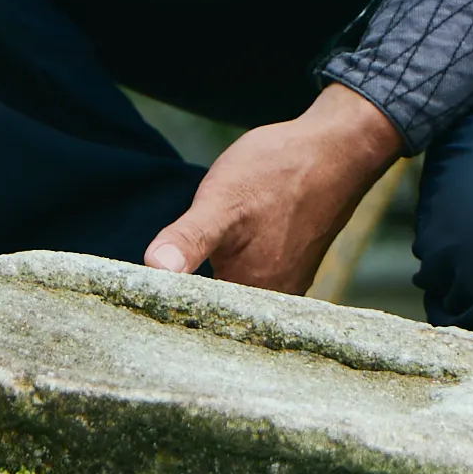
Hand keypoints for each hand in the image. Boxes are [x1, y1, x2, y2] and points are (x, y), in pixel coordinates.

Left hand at [143, 83, 403, 294]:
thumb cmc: (278, 174)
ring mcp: (284, 284)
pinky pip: (250, 282)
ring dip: (205, 289)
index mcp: (251, 292)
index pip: (194, 323)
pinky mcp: (289, 267)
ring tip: (173, 283)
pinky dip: (229, 275)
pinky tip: (216, 262)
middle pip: (213, 313)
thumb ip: (188, 239)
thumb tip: (154, 269)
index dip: (164, 313)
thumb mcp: (220, 202)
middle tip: (144, 299)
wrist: (334, 150)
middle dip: (182, 304)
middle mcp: (271, 299)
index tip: (139, 308)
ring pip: (232, 297)